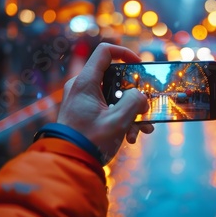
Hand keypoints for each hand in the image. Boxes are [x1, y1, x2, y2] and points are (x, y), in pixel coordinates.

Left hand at [57, 43, 153, 163]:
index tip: (140, 66)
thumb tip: (141, 97)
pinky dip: (121, 119)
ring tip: (141, 130)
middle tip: (145, 108)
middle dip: (134, 95)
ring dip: (131, 112)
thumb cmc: (90, 141)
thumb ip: (134, 102)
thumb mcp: (118, 121)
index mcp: (85, 82)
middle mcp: (81, 87)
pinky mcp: (84, 112)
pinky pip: (107, 108)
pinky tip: (131, 136)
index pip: (105, 52)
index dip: (125, 53)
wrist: (70, 164)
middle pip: (115, 78)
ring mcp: (82, 100)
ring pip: (114, 96)